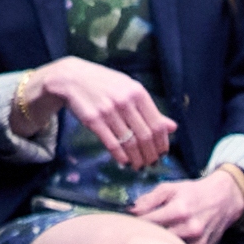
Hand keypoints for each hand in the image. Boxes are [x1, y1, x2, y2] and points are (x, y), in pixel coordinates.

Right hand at [17, 58, 174, 170]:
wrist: (71, 77)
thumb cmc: (104, 84)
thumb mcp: (128, 90)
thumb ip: (150, 109)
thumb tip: (173, 127)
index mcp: (137, 92)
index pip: (157, 125)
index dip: (162, 144)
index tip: (163, 154)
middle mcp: (124, 101)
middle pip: (145, 137)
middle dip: (151, 155)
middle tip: (151, 164)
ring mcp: (108, 110)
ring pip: (130, 143)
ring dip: (137, 159)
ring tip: (139, 166)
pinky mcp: (93, 120)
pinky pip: (111, 144)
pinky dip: (120, 156)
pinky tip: (124, 161)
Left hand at [129, 168, 243, 243]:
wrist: (224, 200)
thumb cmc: (192, 192)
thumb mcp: (169, 188)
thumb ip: (149, 199)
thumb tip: (131, 211)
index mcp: (180, 210)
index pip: (149, 222)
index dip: (136, 223)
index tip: (128, 223)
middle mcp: (191, 228)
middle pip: (159, 238)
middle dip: (147, 235)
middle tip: (138, 232)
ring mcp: (199, 242)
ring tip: (154, 237)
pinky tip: (171, 243)